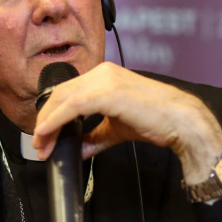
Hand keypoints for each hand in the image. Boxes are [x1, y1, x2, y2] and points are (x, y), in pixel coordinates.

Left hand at [32, 62, 221, 183]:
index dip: (51, 113)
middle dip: (45, 120)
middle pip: (60, 93)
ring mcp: (106, 80)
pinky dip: (56, 121)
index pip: (67, 91)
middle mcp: (103, 72)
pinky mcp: (109, 93)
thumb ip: (95, 136)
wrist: (182, 121)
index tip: (44, 136)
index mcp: (105, 75)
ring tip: (42, 145)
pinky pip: (73, 106)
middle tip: (39, 145)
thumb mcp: (117, 128)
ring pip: (63, 99)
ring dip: (47, 124)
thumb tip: (78, 148)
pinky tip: (49, 134)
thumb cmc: (158, 120)